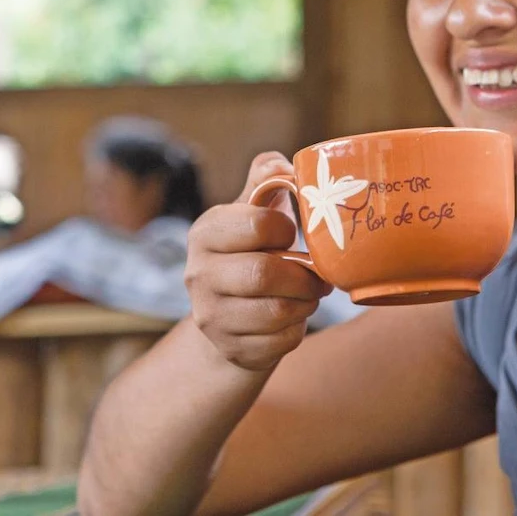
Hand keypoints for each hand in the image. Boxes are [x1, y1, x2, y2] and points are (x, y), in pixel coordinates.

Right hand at [185, 152, 332, 371]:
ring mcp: (210, 317)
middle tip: (318, 275)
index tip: (293, 235)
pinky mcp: (231, 349)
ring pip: (277, 312)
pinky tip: (291, 318)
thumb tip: (283, 166)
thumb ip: (266, 180)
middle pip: (264, 273)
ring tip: (308, 294)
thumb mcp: (252, 211)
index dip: (287, 229)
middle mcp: (198, 275)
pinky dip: (297, 330)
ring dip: (305, 302)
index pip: (257, 224)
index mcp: (205, 232)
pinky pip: (280, 342)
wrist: (229, 315)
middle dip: (303, 275)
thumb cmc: (250, 251)